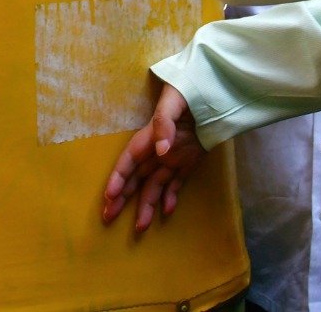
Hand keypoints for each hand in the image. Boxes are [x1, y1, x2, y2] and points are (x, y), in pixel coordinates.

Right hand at [102, 81, 205, 232]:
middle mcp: (156, 152)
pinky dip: (170, 198)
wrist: (212, 94)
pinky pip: (175, 184)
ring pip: (154, 186)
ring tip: (140, 228)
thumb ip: (164, 123)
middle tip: (107, 217)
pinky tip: (166, 212)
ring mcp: (172, 159)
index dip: (118, 178)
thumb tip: (160, 151)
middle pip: (135, 178)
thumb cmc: (187, 92)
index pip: (129, 161)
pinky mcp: (187, 164)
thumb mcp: (173, 101)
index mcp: (148, 137)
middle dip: (121, 197)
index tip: (109, 196)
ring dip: (146, 205)